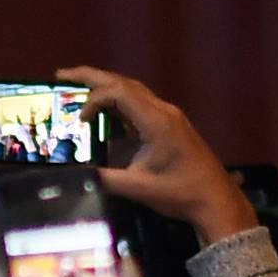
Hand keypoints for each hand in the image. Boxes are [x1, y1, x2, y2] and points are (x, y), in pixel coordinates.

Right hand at [63, 65, 256, 246]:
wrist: (216, 201)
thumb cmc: (182, 194)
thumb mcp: (140, 189)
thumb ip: (107, 179)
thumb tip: (76, 176)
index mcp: (158, 121)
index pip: (119, 92)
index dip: (94, 100)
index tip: (79, 119)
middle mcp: (163, 111)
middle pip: (124, 83)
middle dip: (91, 77)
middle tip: (61, 76)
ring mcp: (168, 117)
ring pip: (132, 91)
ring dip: (105, 88)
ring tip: (76, 88)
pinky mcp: (169, 126)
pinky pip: (139, 105)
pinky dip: (117, 103)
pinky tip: (103, 111)